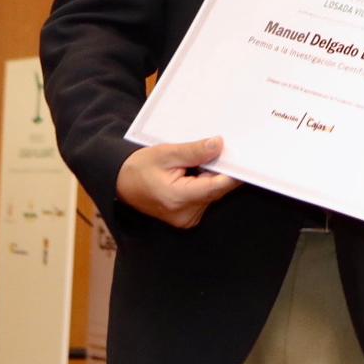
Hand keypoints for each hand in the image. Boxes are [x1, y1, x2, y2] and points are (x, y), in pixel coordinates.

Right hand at [115, 136, 240, 228]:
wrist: (121, 184)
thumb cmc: (139, 169)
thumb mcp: (165, 154)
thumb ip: (193, 151)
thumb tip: (218, 145)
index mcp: (178, 199)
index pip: (217, 186)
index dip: (232, 171)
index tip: (242, 157)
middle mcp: (186, 214)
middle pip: (217, 189)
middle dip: (222, 170)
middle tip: (222, 150)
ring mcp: (188, 218)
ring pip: (213, 193)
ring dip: (212, 176)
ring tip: (200, 161)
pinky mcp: (189, 216)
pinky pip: (206, 197)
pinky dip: (206, 183)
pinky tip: (197, 172)